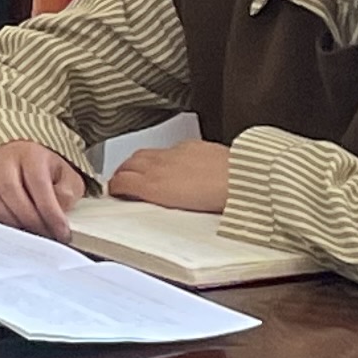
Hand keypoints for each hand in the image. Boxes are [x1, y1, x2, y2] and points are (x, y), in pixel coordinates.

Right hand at [0, 139, 90, 238]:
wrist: (19, 159)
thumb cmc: (44, 172)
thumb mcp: (66, 177)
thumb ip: (67, 193)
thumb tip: (59, 211)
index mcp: (30, 155)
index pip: (38, 183)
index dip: (50, 211)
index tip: (61, 232)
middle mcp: (3, 160)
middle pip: (10, 190)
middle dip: (30, 220)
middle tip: (45, 236)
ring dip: (11, 223)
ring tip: (29, 235)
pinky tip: (9, 228)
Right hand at [108, 140, 233, 214]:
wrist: (244, 181)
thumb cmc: (218, 201)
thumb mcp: (179, 211)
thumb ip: (157, 202)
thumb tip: (146, 202)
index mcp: (153, 185)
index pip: (121, 181)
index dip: (113, 187)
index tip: (114, 192)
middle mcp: (159, 165)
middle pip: (128, 163)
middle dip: (121, 172)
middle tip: (122, 181)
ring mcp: (174, 153)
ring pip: (144, 154)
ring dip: (136, 163)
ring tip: (140, 171)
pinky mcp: (191, 145)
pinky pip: (168, 148)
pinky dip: (161, 156)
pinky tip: (171, 163)